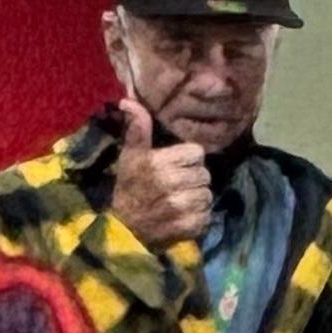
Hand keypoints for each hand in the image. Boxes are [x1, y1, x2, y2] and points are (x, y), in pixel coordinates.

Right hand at [107, 98, 213, 255]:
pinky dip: (199, 218)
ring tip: (182, 201)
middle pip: (204, 174)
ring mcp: (180, 207)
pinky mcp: (188, 227)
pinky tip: (184, 216)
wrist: (124, 231)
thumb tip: (129, 101)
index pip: (196, 152)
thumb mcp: (129, 157)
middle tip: (179, 185)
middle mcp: (170, 183)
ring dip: (198, 198)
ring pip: (207, 194)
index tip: (176, 166)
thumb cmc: (128, 189)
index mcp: (157, 163)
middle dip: (194, 178)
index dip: (188, 159)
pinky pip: (207, 216)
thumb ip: (136, 128)